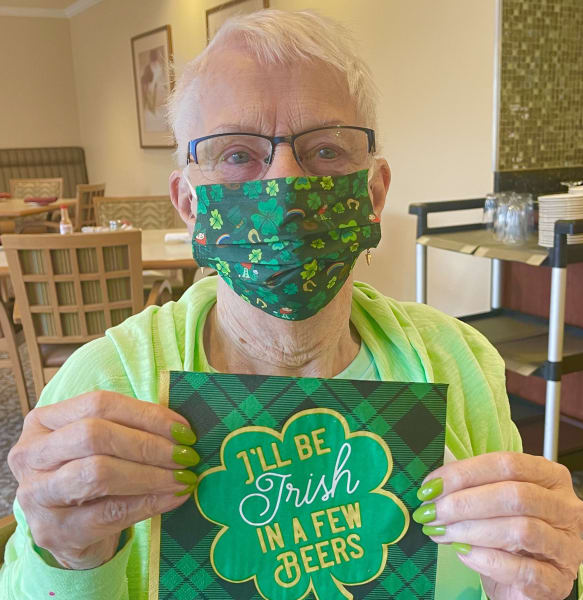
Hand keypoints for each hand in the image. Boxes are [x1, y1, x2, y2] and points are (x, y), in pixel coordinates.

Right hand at [8, 391, 199, 569]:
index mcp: (44, 421)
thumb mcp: (103, 444)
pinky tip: (174, 498)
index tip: (184, 429)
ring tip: (183, 477)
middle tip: (186, 455)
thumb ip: (132, 429)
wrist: (71, 532)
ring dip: (151, 474)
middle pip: (95, 435)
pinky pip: (109, 513)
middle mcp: (31, 454)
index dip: (147, 415)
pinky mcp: (52, 531)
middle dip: (149, 445)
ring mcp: (36, 495)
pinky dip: (149, 503)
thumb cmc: (92, 473)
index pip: (99, 404)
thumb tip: (183, 429)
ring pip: (98, 473)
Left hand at [414, 452, 582, 599]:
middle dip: (464, 503)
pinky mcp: (558, 582)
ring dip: (471, 530)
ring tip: (442, 533)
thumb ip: (469, 488)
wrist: (520, 582)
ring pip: (519, 530)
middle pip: (513, 495)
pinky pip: (522, 569)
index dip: (464, 473)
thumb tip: (431, 488)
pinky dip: (486, 560)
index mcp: (549, 477)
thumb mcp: (491, 502)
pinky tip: (463, 554)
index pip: (506, 464)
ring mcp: (566, 546)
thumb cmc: (503, 534)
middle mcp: (565, 508)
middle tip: (431, 512)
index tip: (431, 486)